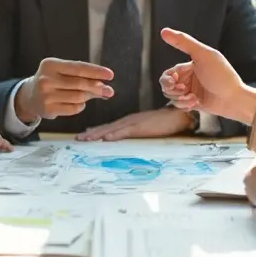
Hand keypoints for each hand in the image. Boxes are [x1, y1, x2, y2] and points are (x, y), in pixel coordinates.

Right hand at [14, 58, 114, 121]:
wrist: (29, 96)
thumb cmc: (51, 81)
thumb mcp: (61, 72)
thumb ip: (81, 76)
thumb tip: (104, 84)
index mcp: (50, 65)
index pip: (78, 68)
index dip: (96, 71)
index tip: (110, 75)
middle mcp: (46, 79)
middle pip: (80, 83)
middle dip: (98, 87)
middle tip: (110, 91)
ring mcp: (46, 96)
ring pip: (78, 97)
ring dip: (89, 97)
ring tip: (91, 95)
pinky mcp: (48, 110)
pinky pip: (73, 108)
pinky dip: (80, 106)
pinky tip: (78, 103)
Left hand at [76, 107, 192, 141]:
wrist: (177, 116)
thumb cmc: (163, 123)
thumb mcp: (144, 129)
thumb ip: (133, 133)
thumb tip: (122, 140)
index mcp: (128, 122)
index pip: (108, 127)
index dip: (95, 131)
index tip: (83, 136)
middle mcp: (128, 121)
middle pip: (106, 127)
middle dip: (91, 133)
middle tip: (78, 139)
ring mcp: (134, 123)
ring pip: (112, 129)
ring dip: (98, 134)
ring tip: (86, 138)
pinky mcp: (141, 127)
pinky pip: (126, 131)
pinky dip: (115, 134)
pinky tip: (107, 138)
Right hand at [159, 28, 246, 115]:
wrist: (233, 98)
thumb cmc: (221, 75)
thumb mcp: (203, 54)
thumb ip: (184, 42)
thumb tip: (164, 31)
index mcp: (190, 66)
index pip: (169, 73)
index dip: (168, 78)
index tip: (174, 81)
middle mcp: (189, 78)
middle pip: (167, 85)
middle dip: (171, 89)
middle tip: (182, 90)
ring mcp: (190, 92)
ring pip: (172, 96)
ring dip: (179, 98)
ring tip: (192, 98)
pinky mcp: (193, 103)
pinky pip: (179, 105)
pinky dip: (185, 105)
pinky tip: (195, 102)